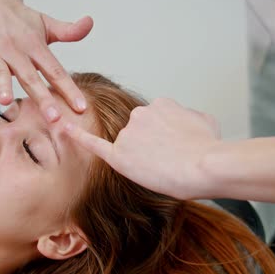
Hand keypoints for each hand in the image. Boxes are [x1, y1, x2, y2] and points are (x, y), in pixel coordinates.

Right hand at [0, 0, 93, 121]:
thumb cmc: (23, 20)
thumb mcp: (48, 24)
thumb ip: (70, 31)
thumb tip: (90, 22)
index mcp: (35, 46)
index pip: (55, 70)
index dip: (69, 89)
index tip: (81, 108)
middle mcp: (15, 50)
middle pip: (30, 77)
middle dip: (42, 98)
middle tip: (54, 118)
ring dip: (0, 85)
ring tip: (4, 100)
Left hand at [63, 98, 222, 199]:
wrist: (206, 164)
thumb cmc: (208, 147)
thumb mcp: (205, 120)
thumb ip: (188, 117)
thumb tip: (185, 121)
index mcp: (159, 105)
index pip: (155, 123)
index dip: (164, 139)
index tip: (174, 148)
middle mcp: (139, 114)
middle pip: (138, 135)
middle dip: (150, 148)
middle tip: (170, 161)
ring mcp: (128, 134)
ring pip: (129, 149)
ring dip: (142, 160)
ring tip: (164, 169)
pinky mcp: (120, 155)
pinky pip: (95, 145)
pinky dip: (78, 137)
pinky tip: (66, 130)